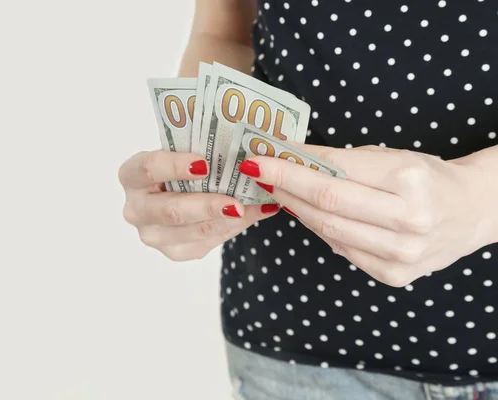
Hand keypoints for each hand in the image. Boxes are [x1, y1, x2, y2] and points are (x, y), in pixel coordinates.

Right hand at [118, 150, 279, 260]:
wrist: (180, 191)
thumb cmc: (182, 165)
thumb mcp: (184, 152)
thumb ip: (202, 152)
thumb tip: (245, 156)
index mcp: (131, 175)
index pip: (149, 169)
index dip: (175, 166)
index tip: (204, 164)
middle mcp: (135, 208)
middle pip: (171, 210)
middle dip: (207, 206)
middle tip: (237, 203)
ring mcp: (151, 234)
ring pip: (191, 231)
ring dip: (225, 221)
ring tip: (253, 209)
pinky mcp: (172, 252)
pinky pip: (204, 244)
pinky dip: (230, 229)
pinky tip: (250, 216)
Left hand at [239, 144, 489, 285]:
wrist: (471, 212)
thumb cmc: (427, 178)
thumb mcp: (392, 157)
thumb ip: (345, 162)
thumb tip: (292, 161)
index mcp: (409, 180)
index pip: (335, 171)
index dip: (293, 164)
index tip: (264, 155)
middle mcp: (408, 220)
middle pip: (326, 204)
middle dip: (284, 186)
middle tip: (258, 172)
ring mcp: (401, 254)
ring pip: (328, 231)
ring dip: (294, 209)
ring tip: (275, 191)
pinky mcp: (393, 276)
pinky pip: (341, 250)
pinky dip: (318, 230)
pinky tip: (305, 214)